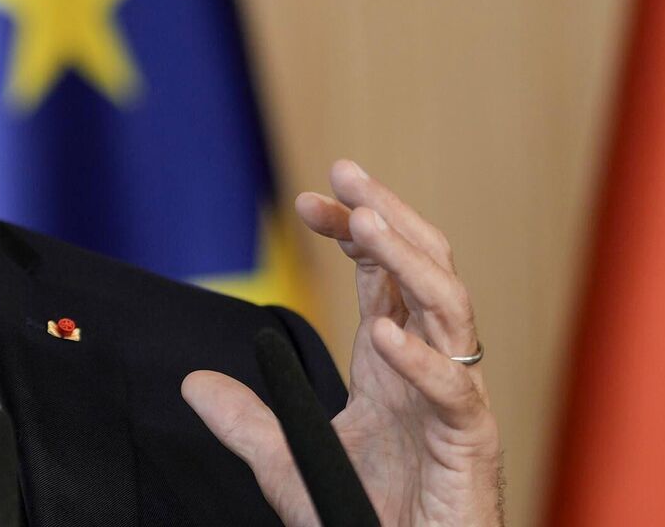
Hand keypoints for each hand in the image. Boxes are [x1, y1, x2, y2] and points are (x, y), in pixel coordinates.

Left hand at [181, 160, 502, 525]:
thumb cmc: (370, 521)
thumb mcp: (290, 463)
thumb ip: (247, 423)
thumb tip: (193, 384)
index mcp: (393, 361)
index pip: (380, 272)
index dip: (352, 227)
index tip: (308, 199)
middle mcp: (428, 367)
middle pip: (422, 268)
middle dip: (387, 214)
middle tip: (347, 171)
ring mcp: (455, 402)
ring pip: (450, 310)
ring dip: (408, 261)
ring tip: (366, 223)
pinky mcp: (471, 444)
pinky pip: (455, 392)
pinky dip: (421, 360)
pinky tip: (383, 333)